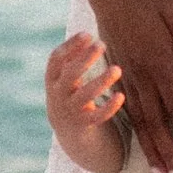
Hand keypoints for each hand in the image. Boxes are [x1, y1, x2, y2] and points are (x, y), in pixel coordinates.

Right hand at [45, 35, 129, 172]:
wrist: (73, 138)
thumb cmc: (74, 98)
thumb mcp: (68, 80)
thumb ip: (74, 61)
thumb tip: (90, 35)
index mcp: (52, 81)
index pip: (55, 60)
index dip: (70, 46)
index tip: (87, 34)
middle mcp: (57, 96)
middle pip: (69, 75)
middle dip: (85, 59)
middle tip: (102, 45)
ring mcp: (69, 112)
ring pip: (85, 96)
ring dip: (101, 81)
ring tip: (117, 69)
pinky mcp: (83, 127)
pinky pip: (97, 117)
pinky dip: (109, 107)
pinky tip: (120, 96)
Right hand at [87, 0, 172, 172]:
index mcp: (158, 62)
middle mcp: (140, 75)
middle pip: (156, 123)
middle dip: (168, 154)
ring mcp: (125, 77)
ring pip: (139, 122)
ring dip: (150, 150)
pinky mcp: (117, 75)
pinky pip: (126, 111)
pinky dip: (135, 133)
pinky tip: (141, 147)